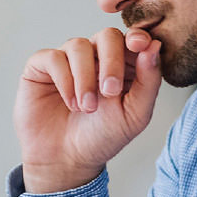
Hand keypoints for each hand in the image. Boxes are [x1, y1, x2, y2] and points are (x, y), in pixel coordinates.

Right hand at [15, 27, 162, 192]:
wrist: (67, 160)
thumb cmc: (102, 137)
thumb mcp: (135, 114)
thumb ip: (149, 81)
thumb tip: (154, 45)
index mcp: (123, 65)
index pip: (132, 39)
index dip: (137, 37)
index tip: (139, 45)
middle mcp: (95, 57)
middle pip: (107, 36)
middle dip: (111, 61)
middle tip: (110, 92)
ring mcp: (68, 60)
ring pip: (79, 45)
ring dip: (85, 77)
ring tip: (87, 107)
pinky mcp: (42, 67)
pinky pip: (53, 57)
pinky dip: (64, 80)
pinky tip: (71, 103)